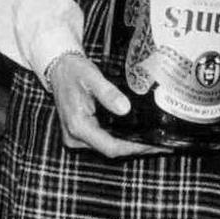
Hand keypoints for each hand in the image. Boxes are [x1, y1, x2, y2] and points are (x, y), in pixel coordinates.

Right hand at [45, 54, 167, 158]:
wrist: (59, 69)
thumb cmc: (74, 71)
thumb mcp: (91, 76)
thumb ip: (108, 93)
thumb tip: (125, 109)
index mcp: (78, 125)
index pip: (110, 146)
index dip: (133, 148)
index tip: (152, 144)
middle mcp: (75, 136)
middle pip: (110, 150)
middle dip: (136, 148)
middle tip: (160, 144)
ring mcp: (77, 137)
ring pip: (108, 147)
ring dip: (129, 145)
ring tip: (153, 141)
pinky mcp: (81, 134)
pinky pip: (103, 141)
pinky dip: (120, 139)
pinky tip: (136, 136)